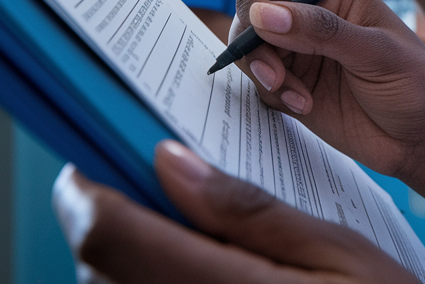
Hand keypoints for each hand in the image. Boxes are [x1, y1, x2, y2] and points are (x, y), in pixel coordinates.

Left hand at [53, 140, 417, 283]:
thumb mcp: (338, 250)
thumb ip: (248, 209)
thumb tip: (169, 161)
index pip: (108, 235)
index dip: (86, 190)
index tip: (96, 153)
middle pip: (97, 264)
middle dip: (107, 215)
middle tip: (143, 177)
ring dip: (123, 251)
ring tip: (173, 218)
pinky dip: (146, 275)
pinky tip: (193, 255)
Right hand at [232, 0, 424, 178]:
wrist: (423, 140)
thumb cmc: (416, 85)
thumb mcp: (377, 52)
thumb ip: (321, 31)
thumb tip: (261, 13)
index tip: (257, 20)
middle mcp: (310, 14)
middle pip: (250, 6)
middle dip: (250, 38)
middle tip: (271, 72)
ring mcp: (299, 50)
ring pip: (249, 46)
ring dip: (261, 70)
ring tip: (296, 95)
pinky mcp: (293, 85)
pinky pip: (259, 82)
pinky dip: (272, 94)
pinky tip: (304, 106)